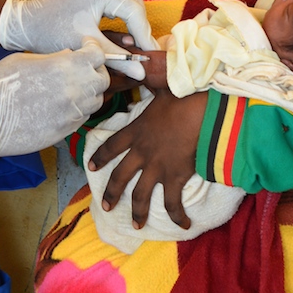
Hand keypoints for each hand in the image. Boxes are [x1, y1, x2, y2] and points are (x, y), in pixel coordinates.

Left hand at [0, 0, 153, 54]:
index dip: (145, 35)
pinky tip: (124, 33)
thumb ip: (117, 58)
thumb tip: (142, 72)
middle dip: (142, 24)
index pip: (134, 11)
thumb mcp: (87, 47)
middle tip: (145, 47)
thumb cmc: (50, 33)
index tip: (151, 56)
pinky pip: (116, 0)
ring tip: (137, 41)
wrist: (24, 25)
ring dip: (134, 19)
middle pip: (135, 0)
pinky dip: (123, 15)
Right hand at [0, 41, 109, 162]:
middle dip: (95, 71)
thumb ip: (54, 57)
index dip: (92, 49)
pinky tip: (62, 105)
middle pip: (103, 79)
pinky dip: (78, 109)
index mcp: (66, 66)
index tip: (85, 48)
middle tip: (81, 69)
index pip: (98, 55)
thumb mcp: (26, 59)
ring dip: (89, 92)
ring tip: (71, 88)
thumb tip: (69, 56)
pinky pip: (83, 117)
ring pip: (96, 100)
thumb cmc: (0, 84)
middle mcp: (75, 90)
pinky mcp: (66, 131)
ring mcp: (72, 113)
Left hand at [87, 88, 207, 229]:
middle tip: (105, 206)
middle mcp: (141, 152)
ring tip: (135, 225)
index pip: (111, 145)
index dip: (100, 157)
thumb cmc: (183, 97)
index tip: (91, 167)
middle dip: (111, 193)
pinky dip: (177, 216)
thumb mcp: (161, 88)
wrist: (201, 113)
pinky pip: (172, 203)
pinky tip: (182, 226)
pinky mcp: (175, 177)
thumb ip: (150, 84)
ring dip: (137, 212)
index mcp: (136, 131)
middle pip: (120, 177)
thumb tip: (142, 66)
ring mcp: (157, 167)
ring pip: (140, 195)